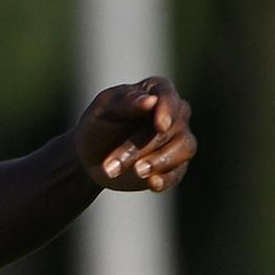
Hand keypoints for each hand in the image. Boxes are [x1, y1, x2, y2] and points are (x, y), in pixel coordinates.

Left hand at [73, 78, 193, 193]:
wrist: (91, 157)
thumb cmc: (98, 124)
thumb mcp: (103, 109)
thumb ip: (125, 101)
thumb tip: (151, 100)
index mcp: (157, 91)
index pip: (168, 95)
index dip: (167, 110)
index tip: (160, 126)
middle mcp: (176, 113)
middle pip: (170, 128)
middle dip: (140, 146)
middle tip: (112, 164)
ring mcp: (179, 139)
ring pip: (183, 149)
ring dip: (157, 162)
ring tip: (135, 172)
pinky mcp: (176, 165)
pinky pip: (178, 172)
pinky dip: (166, 179)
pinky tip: (153, 184)